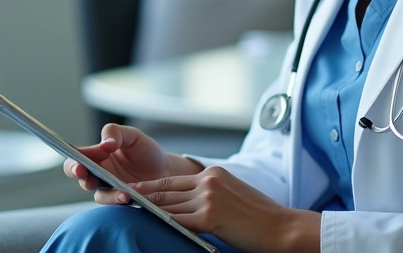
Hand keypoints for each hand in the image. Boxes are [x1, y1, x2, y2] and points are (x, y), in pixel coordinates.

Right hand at [63, 124, 197, 204]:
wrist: (166, 170)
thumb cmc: (145, 151)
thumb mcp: (132, 136)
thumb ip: (116, 133)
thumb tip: (106, 145)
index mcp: (96, 154)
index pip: (77, 155)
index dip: (73, 158)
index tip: (77, 161)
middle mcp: (98, 172)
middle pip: (78, 174)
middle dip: (77, 173)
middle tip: (82, 172)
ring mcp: (108, 188)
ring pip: (96, 193)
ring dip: (104, 192)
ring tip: (116, 188)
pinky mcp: (119, 200)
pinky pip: (113, 202)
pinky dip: (118, 199)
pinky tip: (127, 196)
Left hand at [131, 166, 320, 252]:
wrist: (282, 228)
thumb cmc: (261, 217)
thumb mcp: (234, 196)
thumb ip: (210, 194)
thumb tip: (189, 204)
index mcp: (214, 174)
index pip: (174, 179)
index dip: (151, 185)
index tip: (133, 189)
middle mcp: (209, 181)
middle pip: (166, 189)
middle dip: (142, 194)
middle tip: (120, 196)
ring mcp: (208, 198)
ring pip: (168, 203)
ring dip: (146, 207)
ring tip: (127, 209)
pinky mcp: (209, 216)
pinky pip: (177, 219)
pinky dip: (160, 220)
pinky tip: (148, 221)